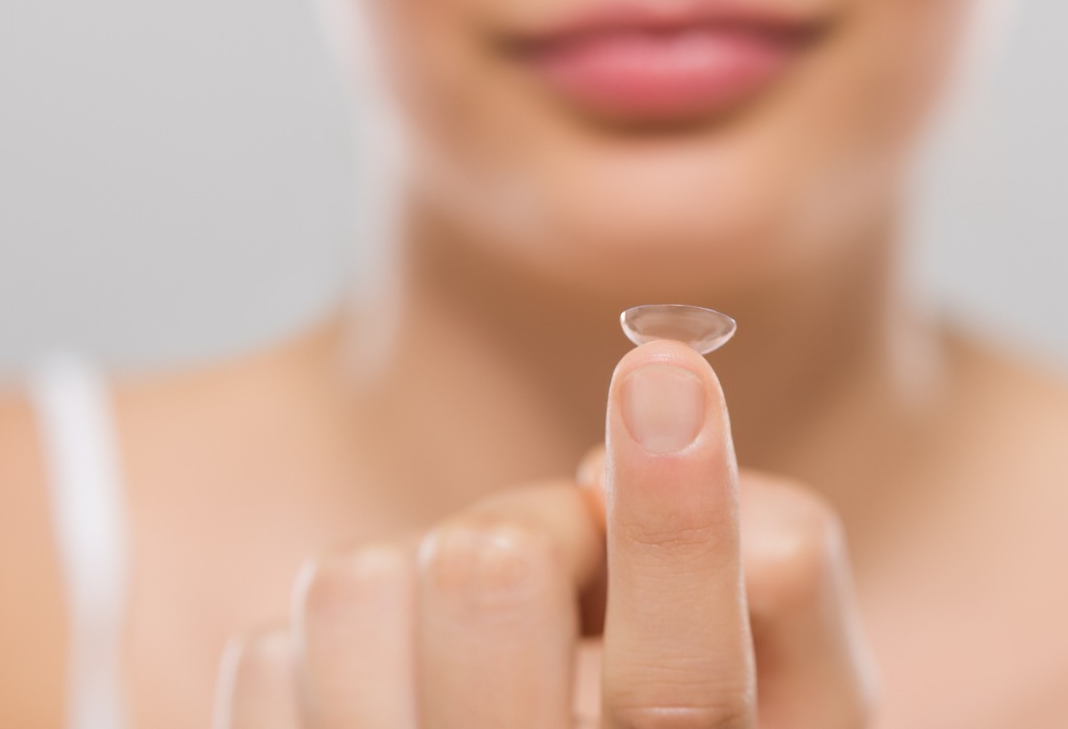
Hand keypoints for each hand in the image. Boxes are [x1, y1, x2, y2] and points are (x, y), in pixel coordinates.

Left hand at [213, 340, 878, 727]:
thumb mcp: (796, 697)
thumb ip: (783, 591)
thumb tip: (631, 464)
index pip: (683, 692)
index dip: (677, 524)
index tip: (664, 372)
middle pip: (490, 583)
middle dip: (541, 523)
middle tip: (574, 567)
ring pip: (358, 590)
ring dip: (428, 574)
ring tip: (477, 638)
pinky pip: (271, 650)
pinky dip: (351, 641)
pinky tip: (404, 692)